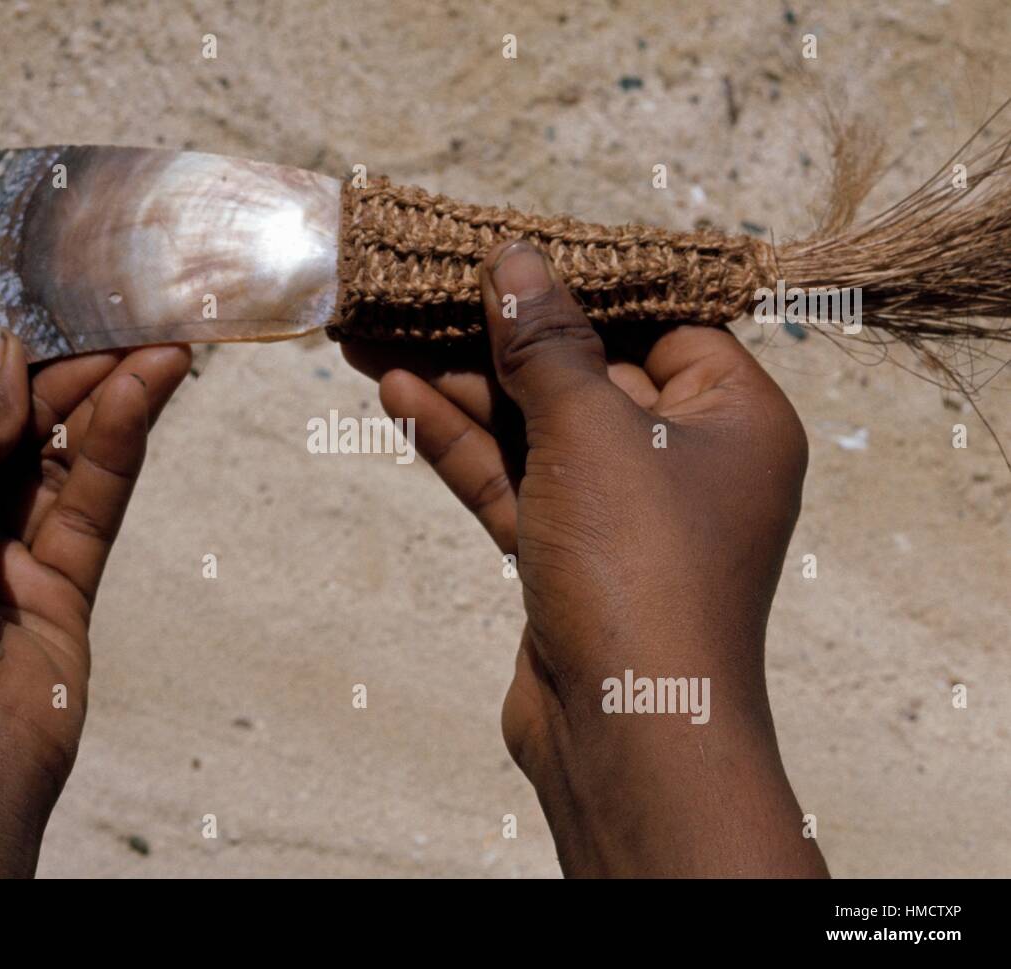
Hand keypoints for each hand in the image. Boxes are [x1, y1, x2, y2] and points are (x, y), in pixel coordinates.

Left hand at [0, 321, 190, 876]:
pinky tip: (149, 390)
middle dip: (64, 376)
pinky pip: (94, 504)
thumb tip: (1, 346)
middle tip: (123, 320)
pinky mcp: (62, 592)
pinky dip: (121, 445)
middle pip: (9, 433)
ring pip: (62, 464)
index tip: (48, 316)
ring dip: (106, 401)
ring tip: (159, 343)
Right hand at [345, 241, 826, 875]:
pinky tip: (399, 397)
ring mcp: (623, 514)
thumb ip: (549, 342)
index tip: (504, 254)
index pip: (656, 322)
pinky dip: (461, 443)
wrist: (625, 732)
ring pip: (535, 430)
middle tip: (414, 294)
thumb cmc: (641, 568)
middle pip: (582, 372)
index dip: (579, 285)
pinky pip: (514, 481)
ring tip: (375, 338)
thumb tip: (516, 261)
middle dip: (493, 338)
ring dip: (460, 387)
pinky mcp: (568, 557)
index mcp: (734, 416)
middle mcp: (688, 461)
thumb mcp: (593, 430)